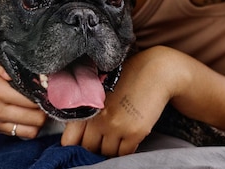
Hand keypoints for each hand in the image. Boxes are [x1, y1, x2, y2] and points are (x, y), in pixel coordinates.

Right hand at [0, 42, 46, 137]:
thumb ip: (10, 66)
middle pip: (34, 119)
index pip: (31, 101)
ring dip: (38, 120)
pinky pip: (16, 133)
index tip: (52, 89)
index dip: (44, 96)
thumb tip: (32, 76)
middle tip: (49, 98)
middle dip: (45, 109)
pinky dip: (26, 125)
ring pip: (28, 130)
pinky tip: (28, 112)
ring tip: (40, 106)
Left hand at [61, 47, 176, 155]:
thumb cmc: (127, 76)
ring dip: (110, 149)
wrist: (156, 71)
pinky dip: (125, 149)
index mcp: (86, 105)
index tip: (82, 141)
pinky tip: (128, 138)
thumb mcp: (100, 87)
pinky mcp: (135, 132)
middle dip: (94, 146)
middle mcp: (98, 118)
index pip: (69, 140)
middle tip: (102, 139)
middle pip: (88, 148)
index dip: (75, 143)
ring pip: (107, 153)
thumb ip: (87, 106)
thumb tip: (76, 131)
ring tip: (116, 137)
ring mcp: (116, 126)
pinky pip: (125, 153)